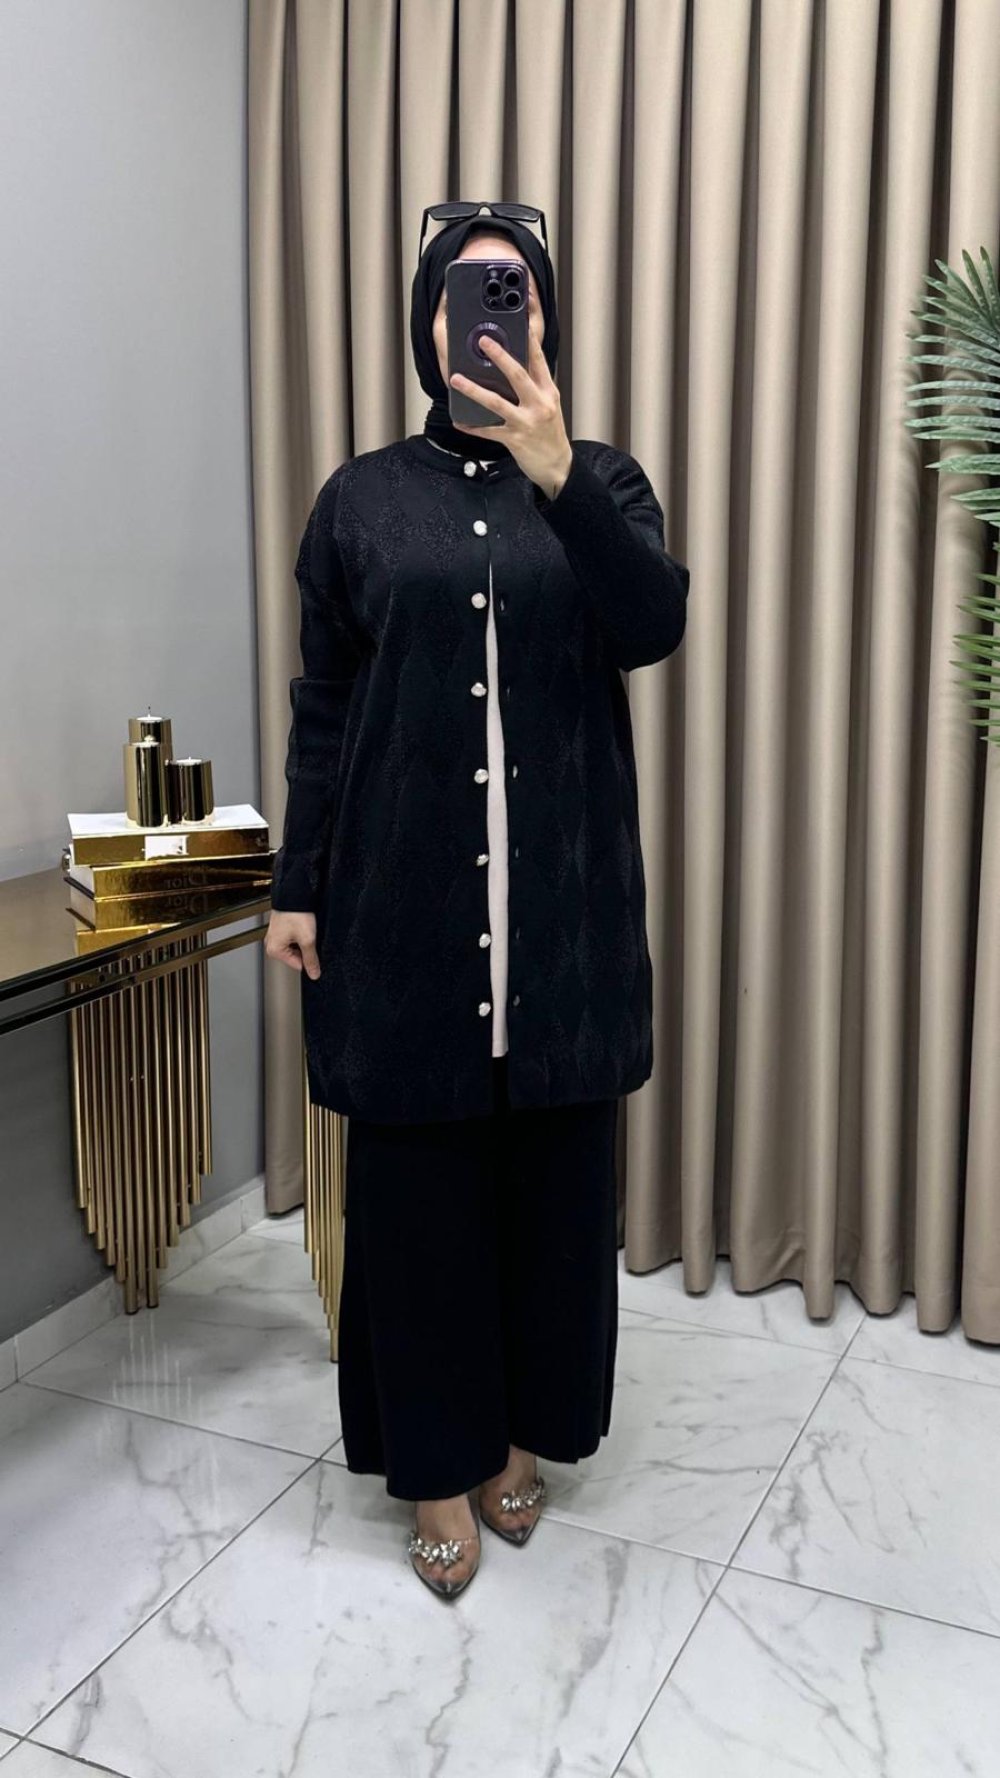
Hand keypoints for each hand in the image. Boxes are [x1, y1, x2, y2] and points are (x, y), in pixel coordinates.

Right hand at [265, 909, 320, 978]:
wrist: (294, 894)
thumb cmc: (296, 913)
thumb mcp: (307, 939)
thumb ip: (311, 959)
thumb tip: (314, 974)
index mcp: (274, 950)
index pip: (298, 965)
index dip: (309, 959)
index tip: (314, 949)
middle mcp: (272, 944)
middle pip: (296, 957)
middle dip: (306, 949)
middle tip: (309, 936)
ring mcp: (276, 936)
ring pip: (297, 947)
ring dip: (304, 941)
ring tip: (305, 929)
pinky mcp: (282, 928)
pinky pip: (294, 938)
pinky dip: (301, 934)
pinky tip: (303, 926)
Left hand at [448, 297, 572, 496]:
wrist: (558, 466)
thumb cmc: (550, 433)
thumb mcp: (549, 405)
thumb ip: (534, 386)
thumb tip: (512, 366)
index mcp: (548, 391)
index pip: (538, 359)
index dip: (529, 338)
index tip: (519, 319)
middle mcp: (539, 404)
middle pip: (518, 374)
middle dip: (500, 356)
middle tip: (484, 340)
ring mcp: (527, 422)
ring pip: (497, 402)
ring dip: (474, 389)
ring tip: (456, 379)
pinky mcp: (515, 440)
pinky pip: (488, 431)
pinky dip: (472, 426)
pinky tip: (459, 421)